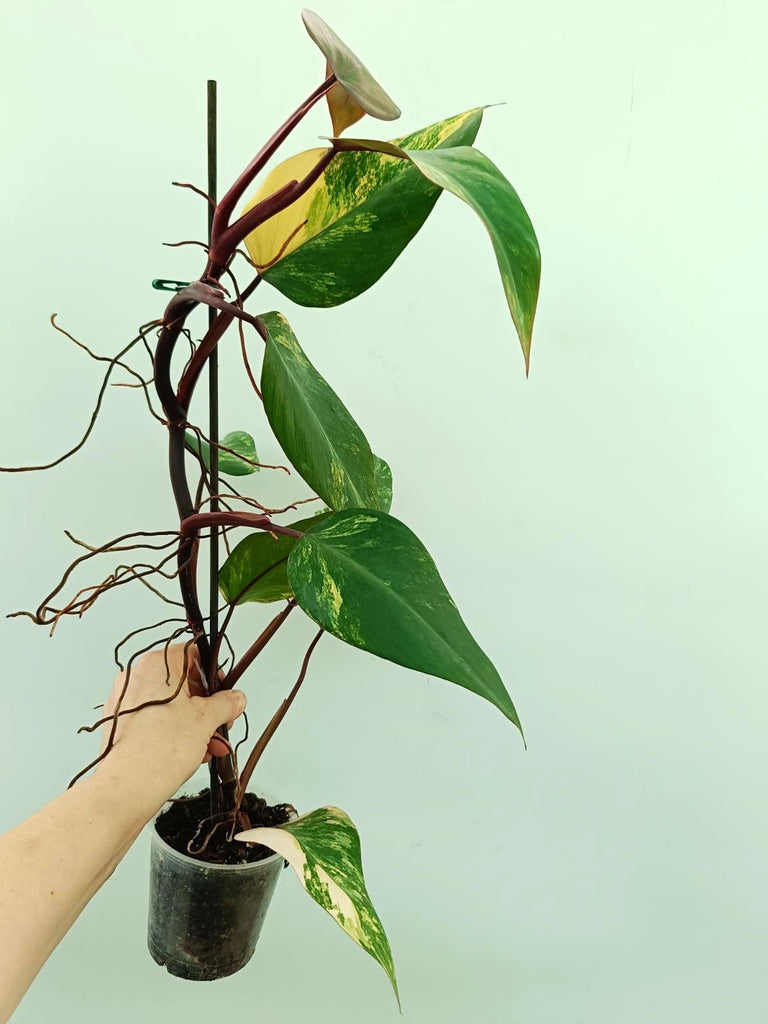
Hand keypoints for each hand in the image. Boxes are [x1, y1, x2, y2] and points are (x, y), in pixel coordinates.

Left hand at [96, 643, 246, 803]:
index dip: (213, 674)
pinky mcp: (120, 726)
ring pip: (169, 706)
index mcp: (156, 666)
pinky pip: (154, 722)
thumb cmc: (158, 750)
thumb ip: (226, 704)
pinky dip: (174, 732)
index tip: (223, 691)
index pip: (192, 654)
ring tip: (211, 745)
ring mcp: (125, 703)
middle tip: (221, 721)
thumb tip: (235, 699)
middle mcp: (135, 679)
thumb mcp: (206, 720)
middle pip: (181, 683)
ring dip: (195, 724)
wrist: (129, 786)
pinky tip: (193, 752)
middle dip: (207, 706)